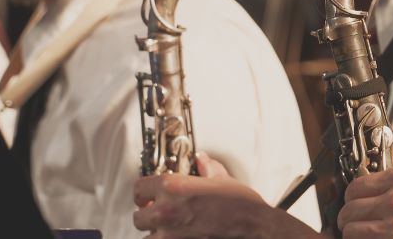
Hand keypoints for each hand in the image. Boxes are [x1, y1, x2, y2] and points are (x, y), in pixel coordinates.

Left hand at [133, 153, 318, 238]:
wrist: (253, 228)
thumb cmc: (240, 206)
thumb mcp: (222, 180)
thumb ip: (207, 169)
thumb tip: (203, 160)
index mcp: (173, 187)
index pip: (140, 188)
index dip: (145, 191)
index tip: (148, 193)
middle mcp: (166, 211)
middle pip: (139, 216)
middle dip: (148, 214)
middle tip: (158, 210)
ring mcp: (169, 235)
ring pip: (147, 236)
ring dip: (155, 231)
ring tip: (169, 227)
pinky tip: (178, 235)